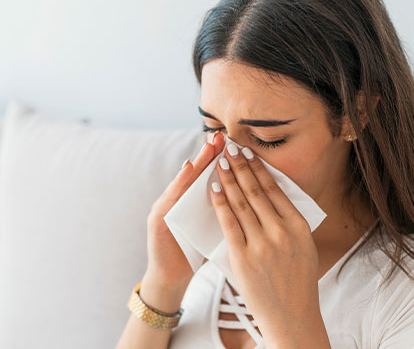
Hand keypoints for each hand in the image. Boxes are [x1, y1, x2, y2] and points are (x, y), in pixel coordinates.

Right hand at [144, 133, 225, 287]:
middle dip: (209, 154)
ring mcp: (167, 207)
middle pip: (197, 173)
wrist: (172, 277)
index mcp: (197, 204)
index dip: (222, 160)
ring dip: (196, 162)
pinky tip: (187, 169)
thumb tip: (255, 198)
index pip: (211, 178)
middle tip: (222, 135)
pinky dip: (178, 182)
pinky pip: (169, 197)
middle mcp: (180, 200)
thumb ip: (226, 212)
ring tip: (208, 146)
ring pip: (184, 181)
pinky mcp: (158, 219)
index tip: (236, 142)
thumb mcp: (214, 229)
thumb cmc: (196, 253)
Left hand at [208, 139, 323, 340]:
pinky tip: (213, 189)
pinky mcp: (243, 258)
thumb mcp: (303, 246)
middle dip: (240, 166)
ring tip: (219, 162)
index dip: (258, 168)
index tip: (248, 152)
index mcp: (298, 226)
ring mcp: (262, 245)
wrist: (291, 316)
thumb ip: (289, 222)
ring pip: (240, 203)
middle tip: (229, 148)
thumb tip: (274, 194)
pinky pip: (228, 224)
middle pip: (256, 191)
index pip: (275, 189)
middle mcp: (282, 232)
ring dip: (228, 179)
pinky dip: (220, 204)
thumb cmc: (297, 280)